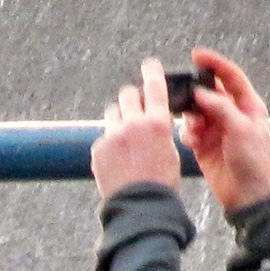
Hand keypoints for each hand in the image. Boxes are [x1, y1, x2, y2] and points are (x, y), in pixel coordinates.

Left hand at [89, 57, 186, 199]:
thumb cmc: (161, 182)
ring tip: (126, 138)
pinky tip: (118, 161)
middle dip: (132, 99)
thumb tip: (153, 118)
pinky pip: (104, 137)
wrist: (139, 206)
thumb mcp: (170, 151)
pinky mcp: (99, 149)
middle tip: (135, 107)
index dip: (152, 72)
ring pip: (113, 113)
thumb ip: (160, 130)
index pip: (154, 87)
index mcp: (157, 123)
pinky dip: (111, 144)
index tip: (149, 64)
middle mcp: (133, 124)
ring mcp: (113, 135)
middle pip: (127, 95)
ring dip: (119, 119)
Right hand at [185, 48, 269, 212]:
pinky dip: (187, 133)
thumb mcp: (241, 128)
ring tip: (195, 130)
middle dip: (196, 94)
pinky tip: (192, 142)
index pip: (231, 76)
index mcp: (247, 105)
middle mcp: (231, 113)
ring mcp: (217, 128)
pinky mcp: (204, 144)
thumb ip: (221, 107)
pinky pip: (190, 131)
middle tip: (186, 97)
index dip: (215, 64)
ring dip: (191, 117)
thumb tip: (199, 93)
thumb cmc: (253, 159)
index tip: (196, 55)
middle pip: (209, 92)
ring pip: (196, 111)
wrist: (247, 194)